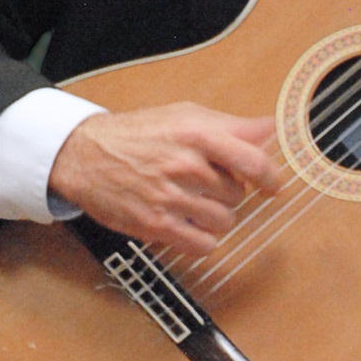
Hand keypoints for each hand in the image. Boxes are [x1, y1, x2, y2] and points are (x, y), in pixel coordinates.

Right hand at [48, 103, 278, 255]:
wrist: (87, 154)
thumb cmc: (139, 132)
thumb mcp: (185, 115)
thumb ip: (231, 125)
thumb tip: (270, 128)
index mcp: (197, 134)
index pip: (252, 161)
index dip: (270, 177)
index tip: (273, 186)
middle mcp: (186, 165)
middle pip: (238, 194)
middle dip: (229, 191)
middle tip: (208, 183)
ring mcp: (170, 197)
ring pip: (224, 221)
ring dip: (217, 216)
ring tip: (197, 203)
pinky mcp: (155, 225)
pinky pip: (203, 245)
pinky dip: (203, 239)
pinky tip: (190, 224)